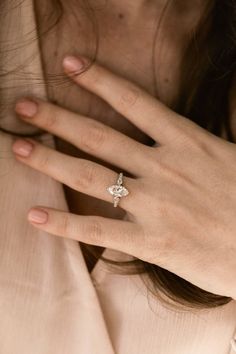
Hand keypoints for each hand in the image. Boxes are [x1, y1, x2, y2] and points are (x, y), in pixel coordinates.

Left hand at [12, 55, 235, 298]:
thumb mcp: (229, 155)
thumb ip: (198, 140)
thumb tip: (174, 127)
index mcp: (187, 143)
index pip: (135, 101)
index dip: (99, 80)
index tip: (69, 64)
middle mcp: (165, 168)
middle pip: (100, 136)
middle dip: (58, 117)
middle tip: (23, 105)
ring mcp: (155, 205)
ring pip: (91, 177)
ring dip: (50, 160)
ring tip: (16, 148)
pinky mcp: (152, 242)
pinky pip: (99, 231)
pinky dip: (65, 224)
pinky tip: (35, 216)